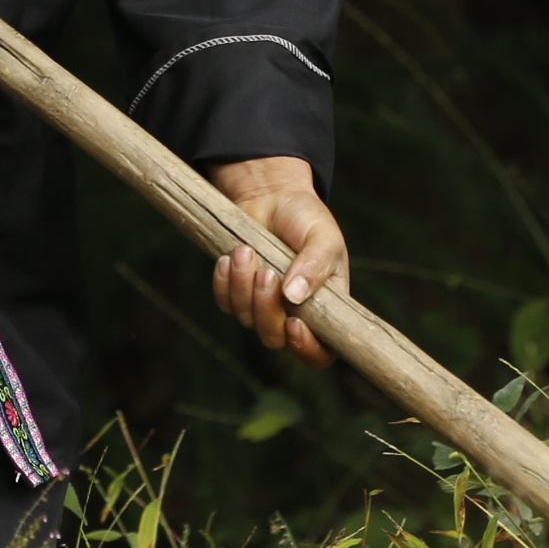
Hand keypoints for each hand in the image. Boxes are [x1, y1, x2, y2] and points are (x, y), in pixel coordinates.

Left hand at [208, 156, 344, 365]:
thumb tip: (294, 297)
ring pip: (247, 319)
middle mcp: (293, 313)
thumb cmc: (305, 217)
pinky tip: (230, 256)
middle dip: (265, 308)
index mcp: (324, 307)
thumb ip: (315, 265)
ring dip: (243, 286)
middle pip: (274, 339)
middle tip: (267, 272)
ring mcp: (262, 305)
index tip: (293, 323)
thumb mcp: (323, 235)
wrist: (272, 195)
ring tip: (245, 250)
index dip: (307, 349)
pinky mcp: (236, 293)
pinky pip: (225, 302)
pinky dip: (224, 281)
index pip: (320, 352)